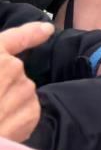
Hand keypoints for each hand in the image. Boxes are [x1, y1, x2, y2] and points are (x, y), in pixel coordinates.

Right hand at [0, 21, 50, 142]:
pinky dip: (13, 120)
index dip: (31, 32)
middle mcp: (13, 68)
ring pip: (19, 93)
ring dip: (6, 103)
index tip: (46, 29)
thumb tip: (3, 64)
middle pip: (12, 72)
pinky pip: (24, 112)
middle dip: (1, 85)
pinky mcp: (32, 113)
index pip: (15, 38)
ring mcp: (25, 90)